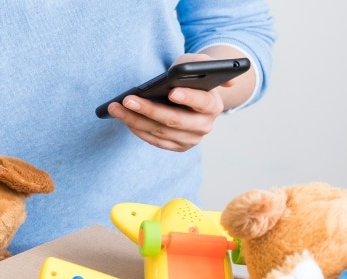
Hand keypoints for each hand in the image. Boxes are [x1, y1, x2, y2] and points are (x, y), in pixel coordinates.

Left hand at [106, 53, 231, 151]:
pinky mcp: (177, 146)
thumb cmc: (192, 76)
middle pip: (174, 120)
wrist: (191, 96)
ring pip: (159, 132)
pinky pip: (154, 140)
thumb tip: (230, 81)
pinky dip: (137, 129)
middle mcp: (204, 126)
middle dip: (148, 110)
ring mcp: (191, 139)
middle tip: (127, 100)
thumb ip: (206, 66)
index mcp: (213, 105)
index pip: (202, 102)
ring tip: (115, 108)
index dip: (188, 98)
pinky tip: (123, 118)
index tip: (172, 91)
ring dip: (134, 120)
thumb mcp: (198, 64)